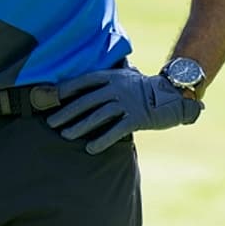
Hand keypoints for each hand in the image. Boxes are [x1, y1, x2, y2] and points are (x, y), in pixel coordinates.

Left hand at [45, 67, 201, 154]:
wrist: (173, 95)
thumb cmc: (144, 88)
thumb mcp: (125, 77)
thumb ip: (107, 80)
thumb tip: (84, 86)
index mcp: (112, 76)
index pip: (84, 81)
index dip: (66, 89)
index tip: (51, 98)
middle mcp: (117, 88)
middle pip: (86, 101)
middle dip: (67, 112)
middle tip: (51, 123)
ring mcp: (127, 103)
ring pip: (98, 115)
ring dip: (79, 126)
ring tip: (65, 135)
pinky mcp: (137, 118)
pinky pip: (116, 130)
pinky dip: (102, 140)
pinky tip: (90, 149)